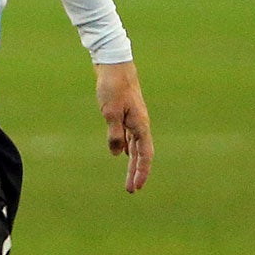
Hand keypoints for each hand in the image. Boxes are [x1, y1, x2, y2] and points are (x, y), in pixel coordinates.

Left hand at [95, 60, 152, 192]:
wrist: (114, 63)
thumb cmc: (113, 86)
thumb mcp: (110, 112)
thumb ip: (114, 134)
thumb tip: (116, 154)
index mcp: (140, 125)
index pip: (144, 155)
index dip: (141, 172)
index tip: (136, 187)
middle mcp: (140, 124)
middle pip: (141, 154)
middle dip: (137, 172)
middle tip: (131, 190)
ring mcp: (134, 118)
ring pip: (135, 146)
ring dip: (132, 162)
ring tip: (129, 178)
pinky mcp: (126, 113)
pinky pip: (129, 136)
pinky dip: (127, 148)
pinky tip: (122, 153)